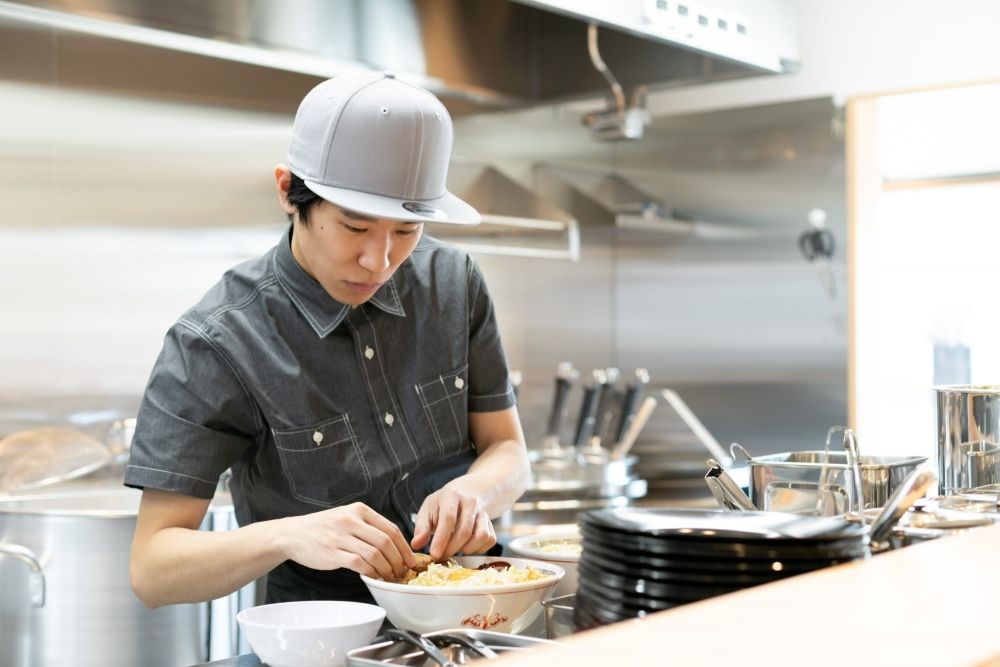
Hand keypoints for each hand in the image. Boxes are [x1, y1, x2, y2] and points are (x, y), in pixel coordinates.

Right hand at [282, 502, 415, 580]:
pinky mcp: (332, 552)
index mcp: (359, 510)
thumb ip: (368, 527)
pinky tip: (373, 577)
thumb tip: (395, 547)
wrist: (292, 534)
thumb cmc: (322, 529)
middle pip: (386, 541)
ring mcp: (341, 535)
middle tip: (402, 572)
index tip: (411, 560)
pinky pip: (359, 563)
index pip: (391, 528)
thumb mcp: (347, 517)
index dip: (404, 547)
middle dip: (399, 560)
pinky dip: (370, 572)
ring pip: (375, 553)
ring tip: (389, 577)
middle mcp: (351, 520)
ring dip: (386, 569)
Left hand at [411, 485, 495, 560]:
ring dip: (466, 549)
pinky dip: (478, 548)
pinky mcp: (491, 523)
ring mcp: (484, 512)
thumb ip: (421, 527)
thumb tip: (416, 545)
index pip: (448, 518)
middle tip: (441, 556)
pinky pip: (489, 540)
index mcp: (451, 495)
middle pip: (464, 530)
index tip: (434, 554)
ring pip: (481, 536)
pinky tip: (466, 545)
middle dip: (451, 548)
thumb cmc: (442, 505)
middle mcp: (470, 501)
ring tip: (454, 547)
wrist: (465, 493)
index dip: (441, 538)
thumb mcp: (427, 510)